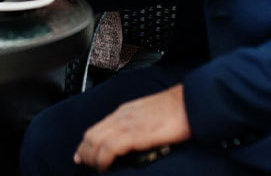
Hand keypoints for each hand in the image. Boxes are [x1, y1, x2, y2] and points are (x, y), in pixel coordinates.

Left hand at [74, 84, 190, 171]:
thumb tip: (130, 142)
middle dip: (84, 152)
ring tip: (94, 168)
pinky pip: (110, 147)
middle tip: (83, 164)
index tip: (81, 155)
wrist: (189, 102)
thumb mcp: (148, 116)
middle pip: (91, 134)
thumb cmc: (174, 111)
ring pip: (96, 141)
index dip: (86, 143)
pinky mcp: (135, 133)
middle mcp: (122, 116)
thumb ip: (136, 125)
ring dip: (91, 157)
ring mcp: (127, 123)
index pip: (96, 127)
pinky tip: (104, 166)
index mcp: (124, 111)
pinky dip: (102, 158)